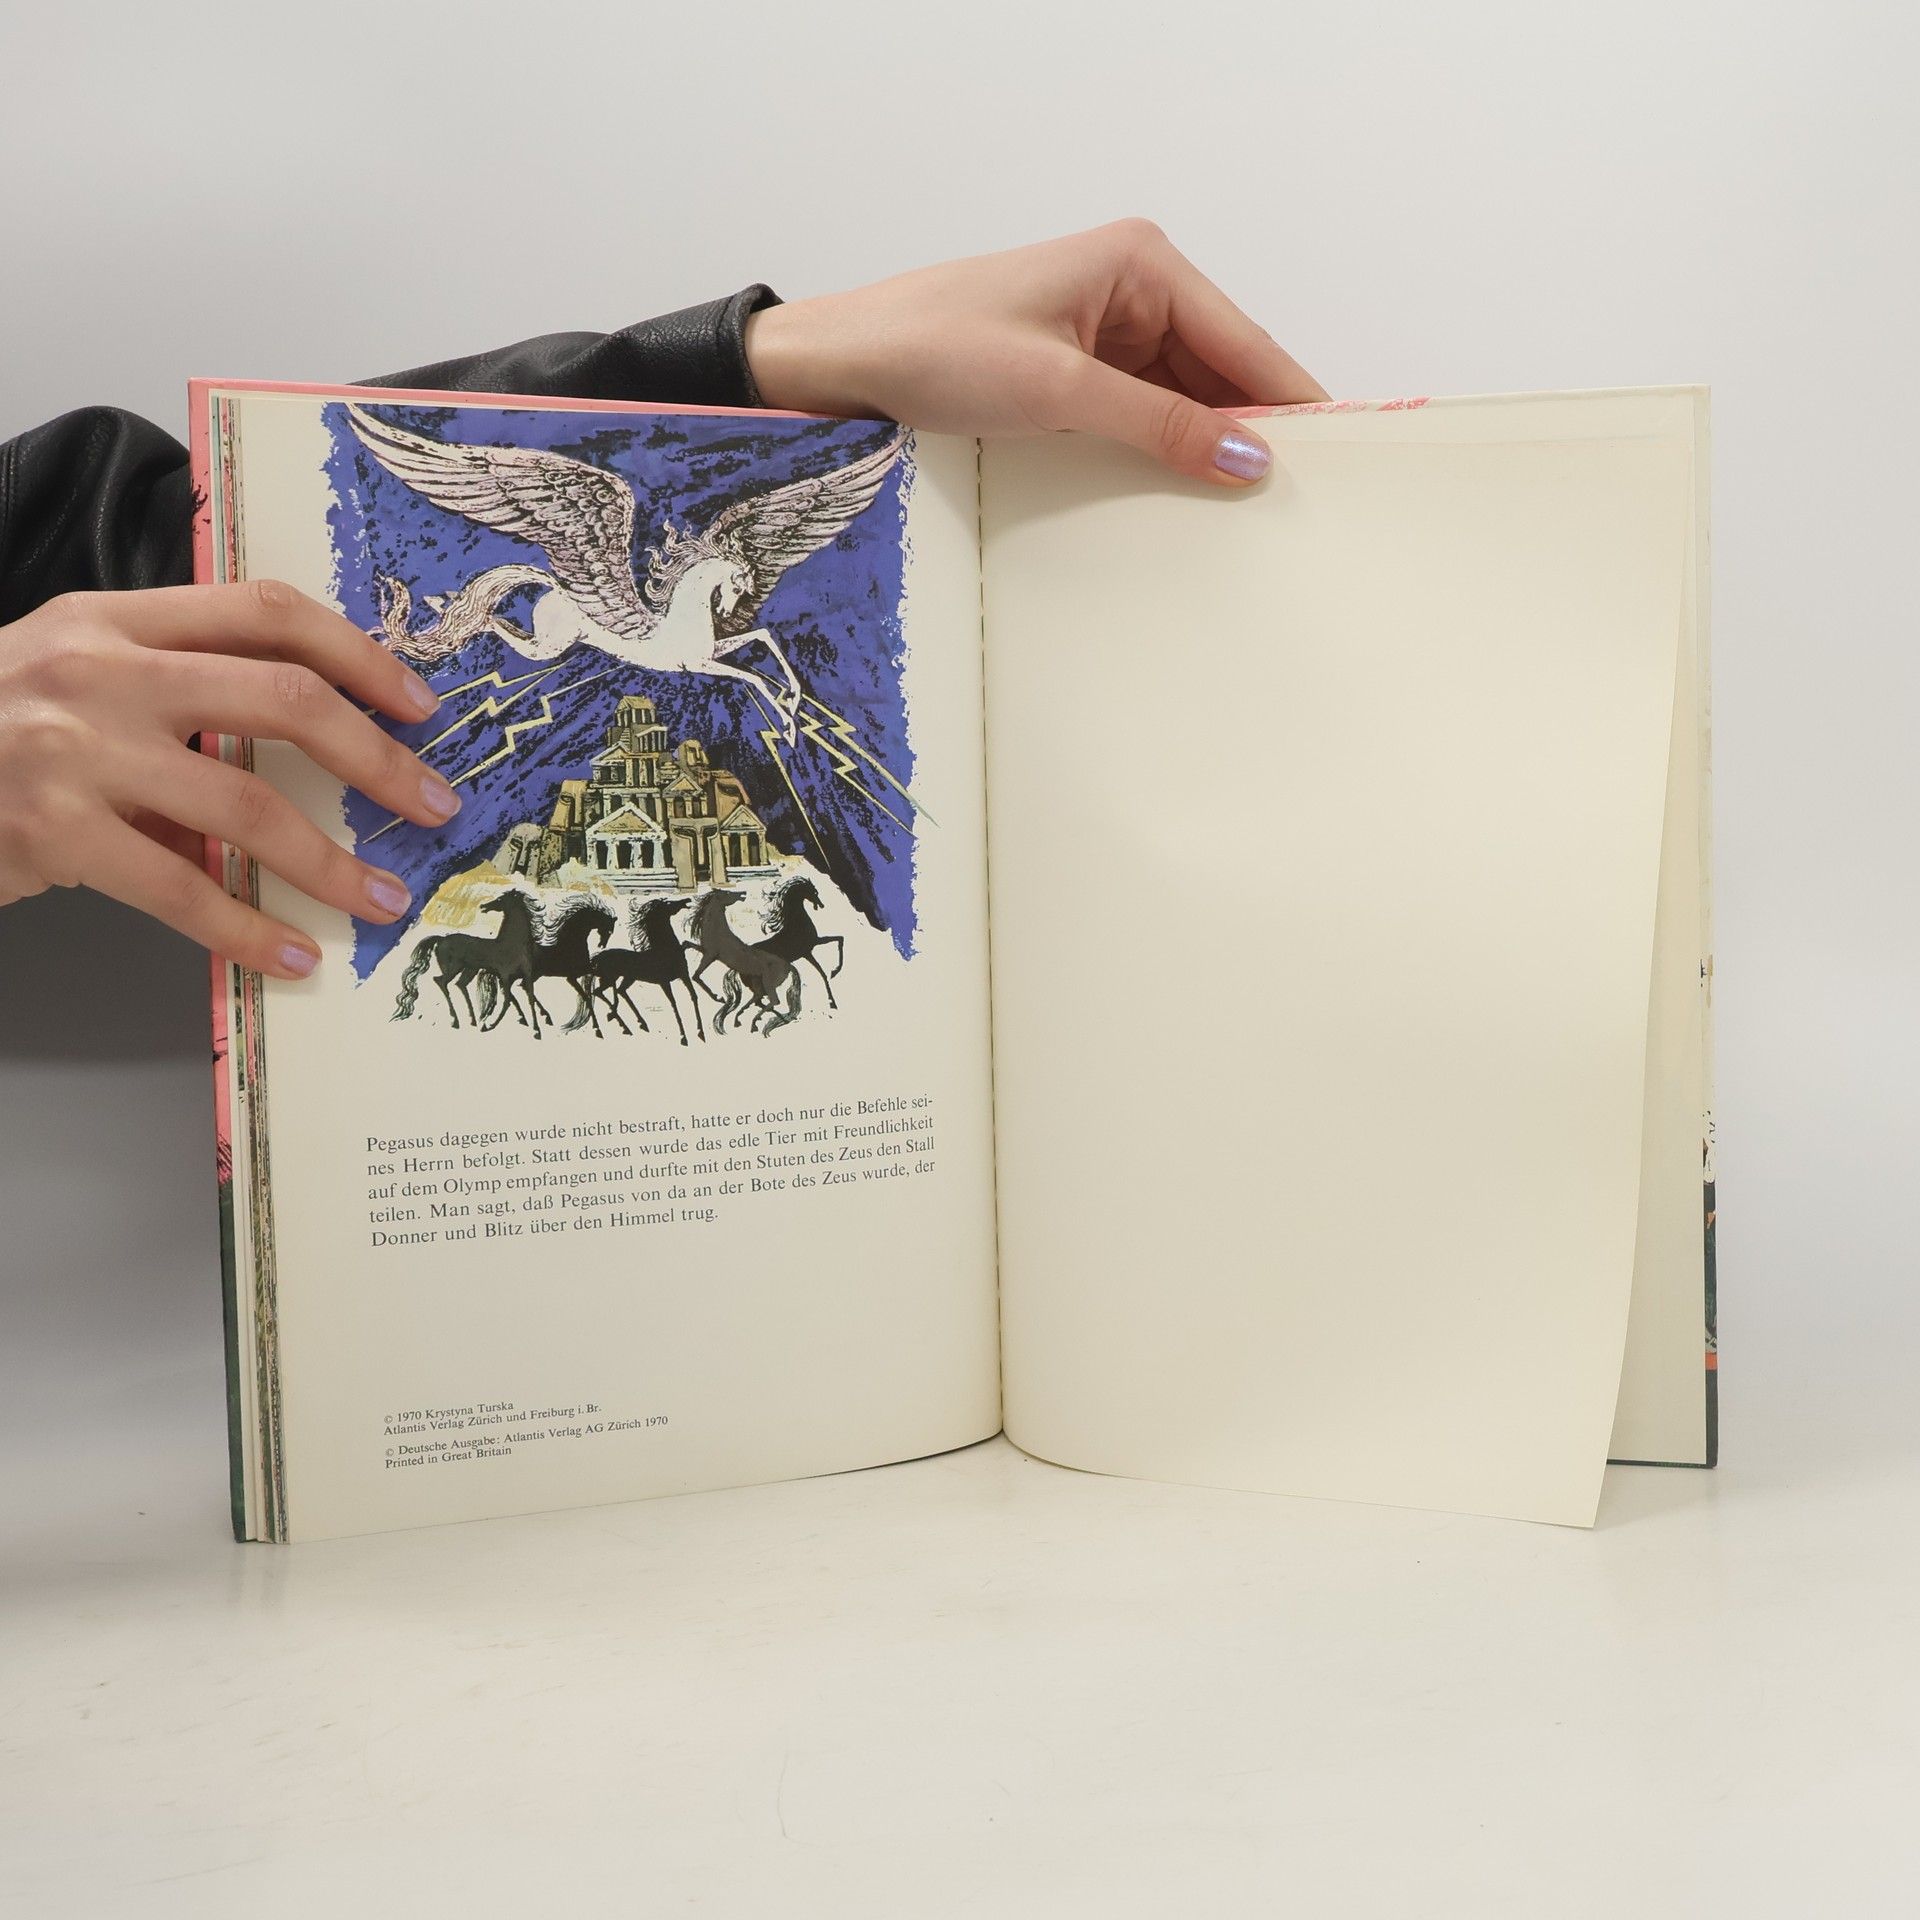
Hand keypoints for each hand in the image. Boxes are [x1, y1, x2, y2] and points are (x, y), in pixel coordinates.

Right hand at [0, 582, 459, 978]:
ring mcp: (73, 752)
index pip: (265, 612)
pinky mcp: (53, 833)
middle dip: (378, 760)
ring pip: (248, 805)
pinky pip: (183, 891)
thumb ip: (174, 697)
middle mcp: (98, 671)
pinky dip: (250, 930)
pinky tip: (291, 953)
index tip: (419, 705)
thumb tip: (307, 752)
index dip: (358, 655)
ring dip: (330, 864)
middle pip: (283, 698)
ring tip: (380, 899)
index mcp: (111, 618)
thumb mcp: (70, 679)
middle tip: (434, 804)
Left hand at [743, 219, 1326, 486]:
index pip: (1244, 341)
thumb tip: (1247, 459)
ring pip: (1187, 398)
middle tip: (1296, 504)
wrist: (847, 362)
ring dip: (1208, 448)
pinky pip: (1144, 413)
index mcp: (1142, 263)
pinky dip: (1165, 451)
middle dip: (1253, 431)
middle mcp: (1134, 287)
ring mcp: (1106, 330)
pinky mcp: (1077, 370)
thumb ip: (1161, 426)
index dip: (1292, 402)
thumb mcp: (1059, 392)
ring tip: (1249, 513)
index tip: (1341, 456)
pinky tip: (1185, 497)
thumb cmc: (936, 347)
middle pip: (1223, 371)